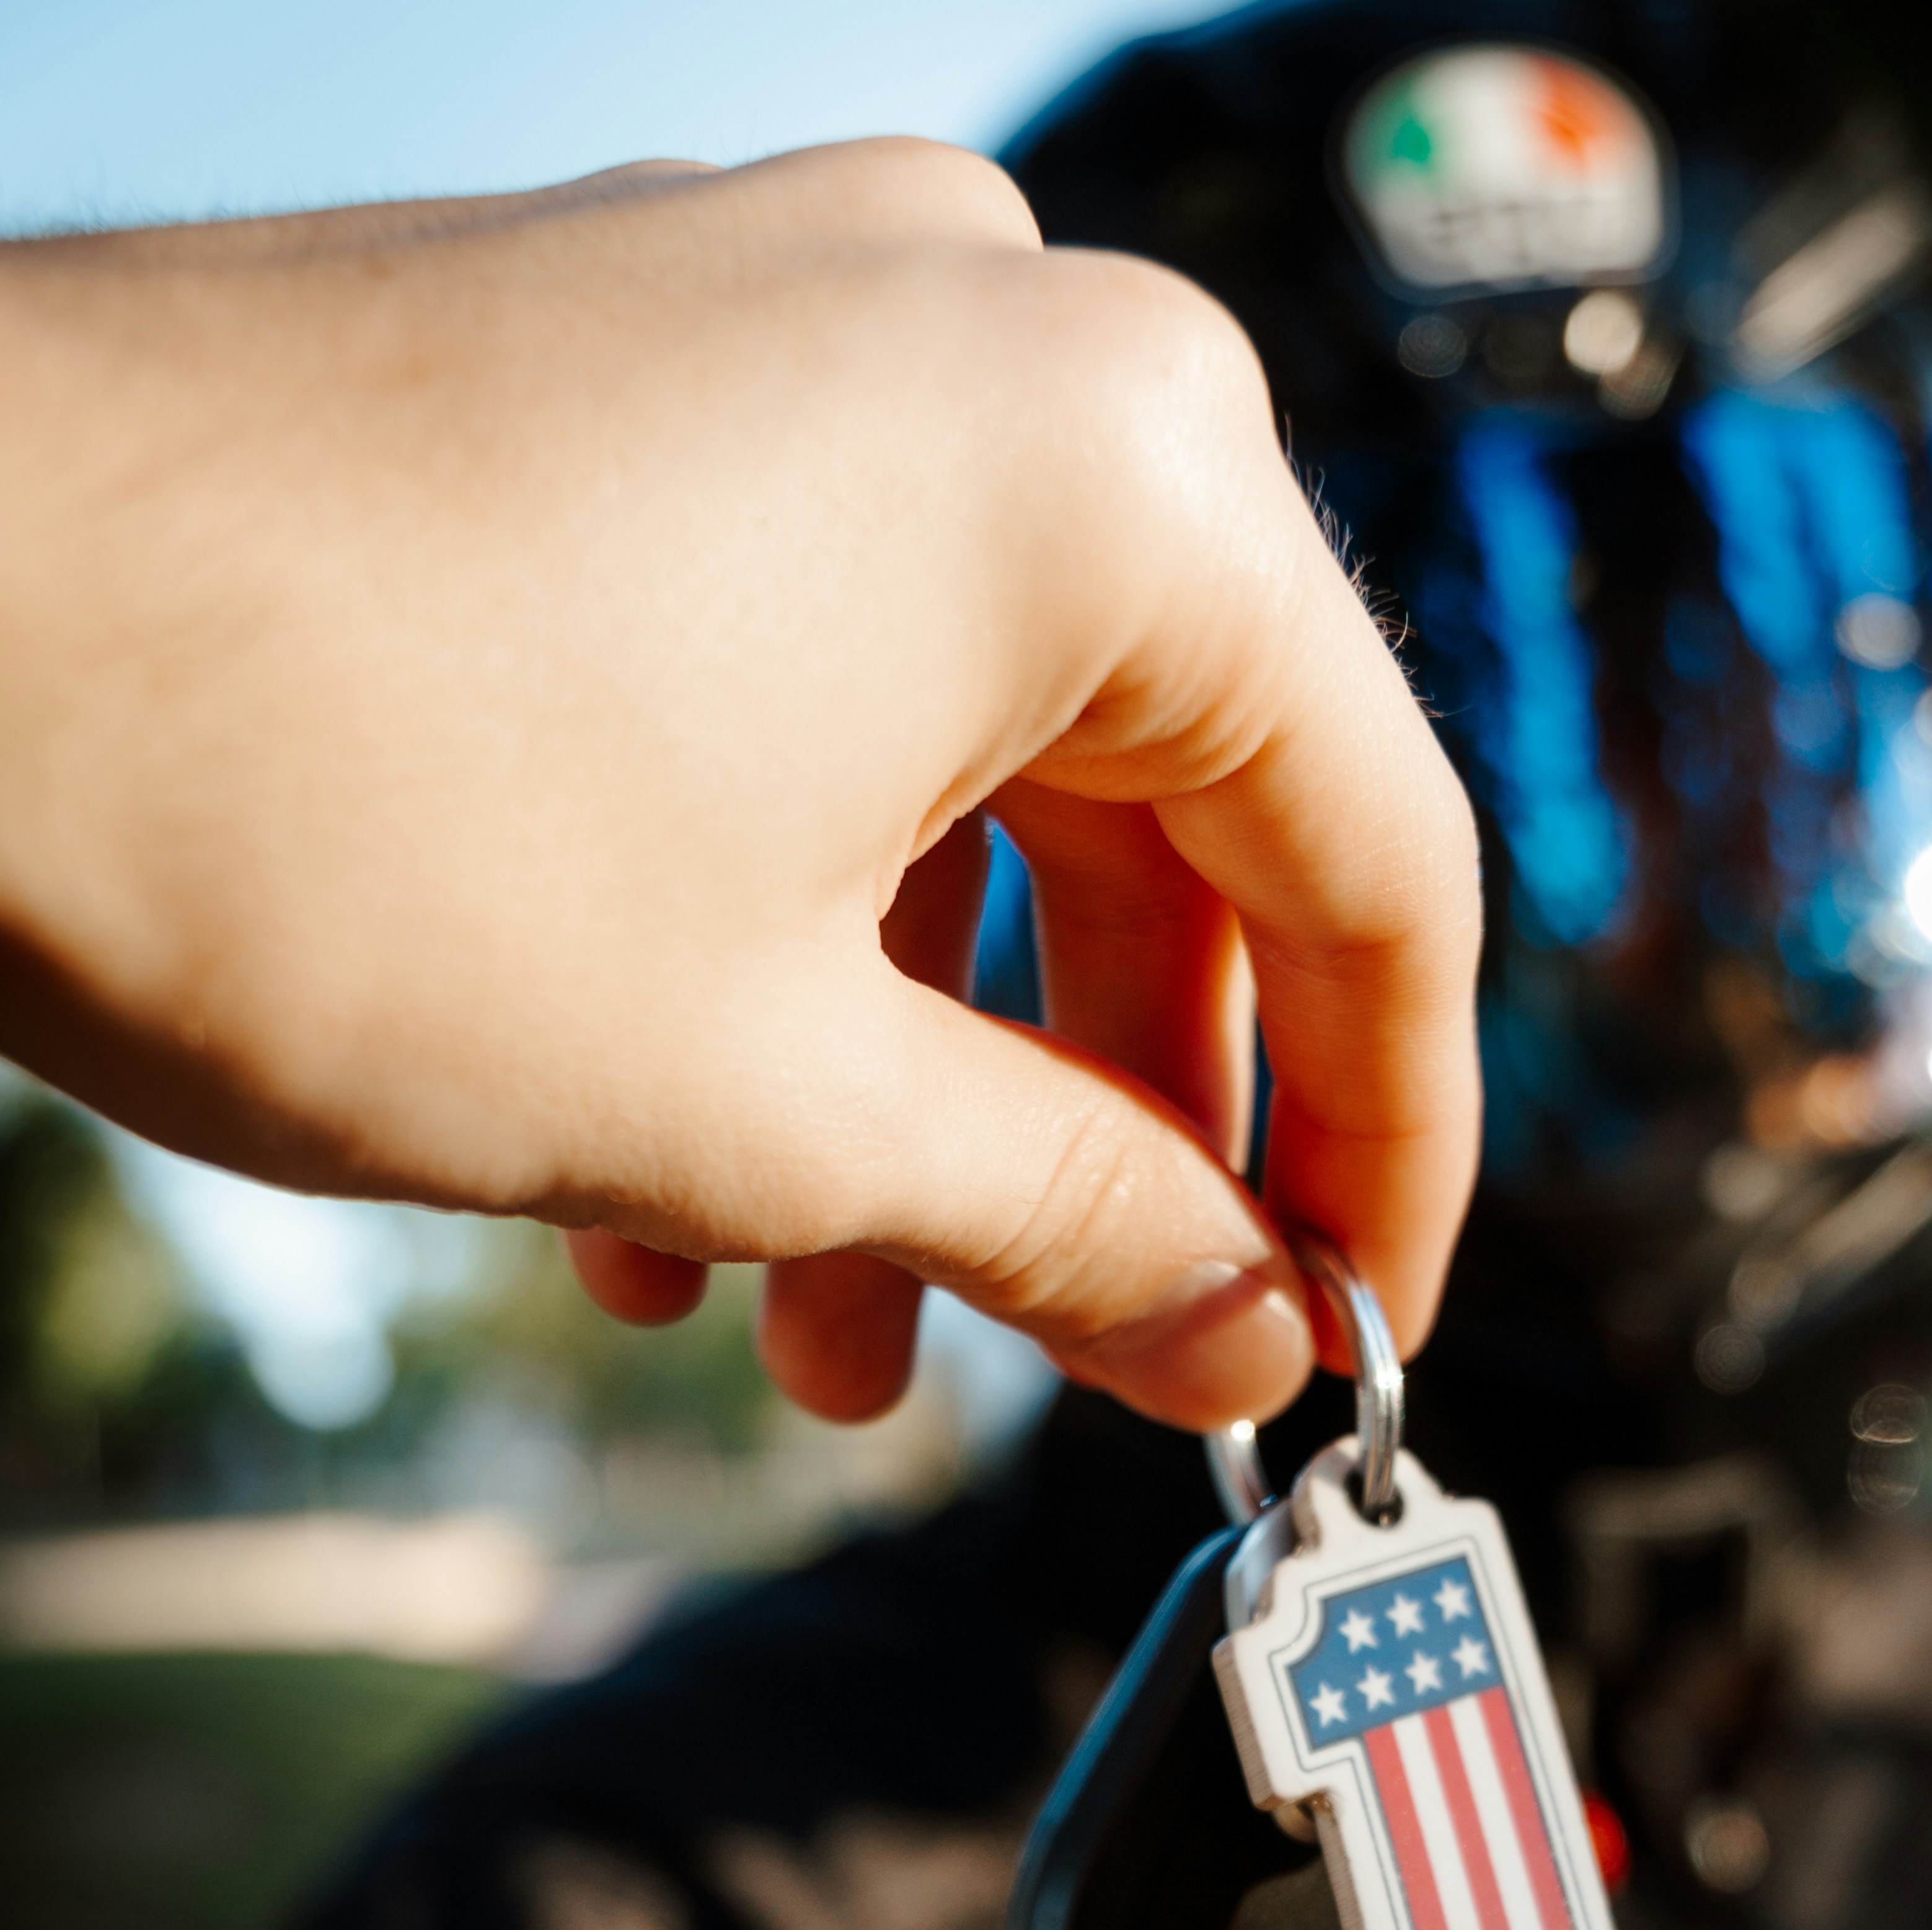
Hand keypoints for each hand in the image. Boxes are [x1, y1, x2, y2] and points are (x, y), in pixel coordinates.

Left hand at [0, 147, 1479, 1430]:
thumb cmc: (325, 818)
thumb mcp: (777, 1103)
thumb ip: (1079, 1222)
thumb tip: (1248, 1326)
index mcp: (1116, 483)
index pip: (1381, 873)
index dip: (1380, 1155)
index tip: (1338, 1340)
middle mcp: (986, 352)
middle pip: (1175, 828)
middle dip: (1105, 1146)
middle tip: (1067, 1366)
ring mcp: (789, 336)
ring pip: (964, 785)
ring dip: (913, 1087)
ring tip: (812, 1332)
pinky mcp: (628, 381)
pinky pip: (803, 692)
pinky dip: (776, 938)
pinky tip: (656, 1165)